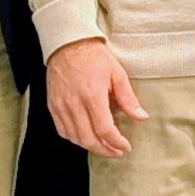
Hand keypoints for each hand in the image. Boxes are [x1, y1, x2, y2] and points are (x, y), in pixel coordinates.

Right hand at [46, 38, 146, 156]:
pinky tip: (85, 138)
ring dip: (90, 146)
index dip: (116, 142)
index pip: (104, 129)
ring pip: (74, 137)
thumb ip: (128, 98)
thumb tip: (141, 117)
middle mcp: (74, 104)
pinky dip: (74, 138)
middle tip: (117, 152)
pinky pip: (62, 130)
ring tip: (104, 146)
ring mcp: (61, 106)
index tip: (125, 147)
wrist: (68, 43)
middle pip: (88, 138)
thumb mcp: (117, 73)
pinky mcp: (52, 105)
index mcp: (92, 95)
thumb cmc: (94, 56)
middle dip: (104, 150)